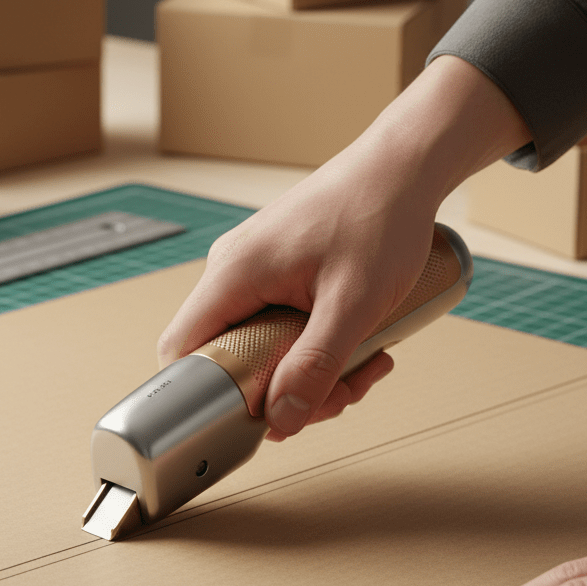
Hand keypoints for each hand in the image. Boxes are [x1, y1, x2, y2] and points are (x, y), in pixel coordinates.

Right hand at [157, 150, 429, 438]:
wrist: (404, 167)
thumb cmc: (379, 214)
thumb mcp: (354, 304)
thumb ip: (316, 366)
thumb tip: (283, 419)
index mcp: (233, 273)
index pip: (183, 351)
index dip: (210, 395)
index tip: (260, 415)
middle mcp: (232, 271)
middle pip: (226, 358)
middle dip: (282, 389)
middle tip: (336, 394)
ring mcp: (253, 272)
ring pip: (259, 346)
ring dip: (308, 371)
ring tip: (363, 365)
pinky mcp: (275, 273)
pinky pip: (278, 326)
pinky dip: (314, 346)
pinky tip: (358, 343)